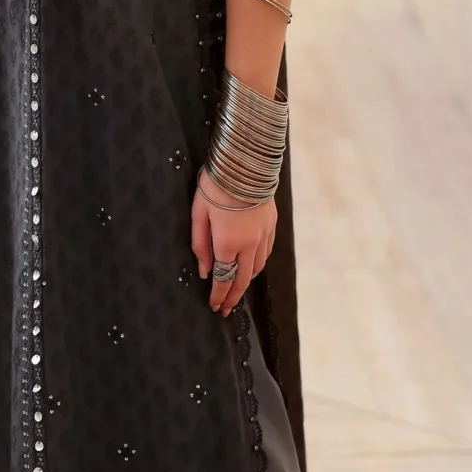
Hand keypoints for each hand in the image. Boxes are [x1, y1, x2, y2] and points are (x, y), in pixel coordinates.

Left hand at [190, 166, 276, 315]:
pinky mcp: (272, 225)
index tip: (215, 306)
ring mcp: (264, 235)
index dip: (219, 295)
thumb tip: (203, 271)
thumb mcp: (198, 213)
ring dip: (246, 282)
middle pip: (242, 279)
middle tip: (226, 309)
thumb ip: (200, 245)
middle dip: (233, 297)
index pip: (223, 278)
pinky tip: (252, 266)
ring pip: (257, 268)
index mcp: (228, 243)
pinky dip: (258, 265)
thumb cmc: (216, 186)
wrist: (245, 163)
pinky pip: (266, 253)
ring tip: (237, 290)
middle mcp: (249, 244)